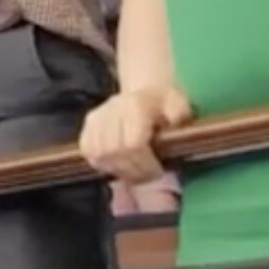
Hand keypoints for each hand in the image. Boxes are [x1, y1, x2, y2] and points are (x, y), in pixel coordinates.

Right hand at [80, 86, 194, 181]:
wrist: (146, 92)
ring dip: (117, 169)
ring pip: (99, 154)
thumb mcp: (180, 105)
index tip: (158, 171)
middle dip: (132, 170)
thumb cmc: (165, 104)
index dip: (144, 164)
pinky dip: (102, 163)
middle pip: (114, 152)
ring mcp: (96, 117)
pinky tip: (118, 165)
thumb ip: (179, 115)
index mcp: (136, 105)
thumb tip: (174, 123)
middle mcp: (112, 109)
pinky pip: (88, 151)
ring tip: (134, 172)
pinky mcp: (87, 125)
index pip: (132, 144)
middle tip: (147, 176)